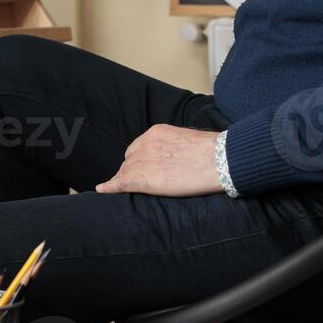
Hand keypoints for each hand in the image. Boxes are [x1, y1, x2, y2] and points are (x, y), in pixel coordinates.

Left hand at [94, 124, 222, 196]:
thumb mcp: (188, 140)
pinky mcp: (145, 179)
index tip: (142, 168)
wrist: (220, 160)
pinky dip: (110, 186)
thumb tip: (177, 155)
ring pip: (126, 172)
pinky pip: (121, 182)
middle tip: (136, 180)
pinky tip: (102, 189)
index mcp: (156, 133)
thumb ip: (174, 145)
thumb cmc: (214, 151)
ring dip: (124, 179)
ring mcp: (144, 161)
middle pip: (130, 160)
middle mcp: (146, 145)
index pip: (137, 148)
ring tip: (120, 187)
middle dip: (132, 170)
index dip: (138, 160)